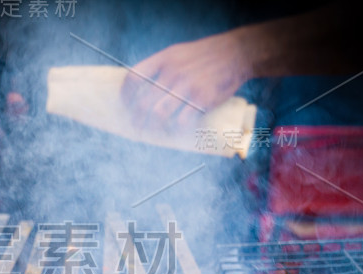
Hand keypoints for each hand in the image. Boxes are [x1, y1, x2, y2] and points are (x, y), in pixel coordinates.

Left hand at [121, 29, 252, 131]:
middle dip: (137, 119)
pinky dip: (175, 130)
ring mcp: (187, 87)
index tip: (126, 104)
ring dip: (152, 127)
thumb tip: (142, 87)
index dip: (126, 94)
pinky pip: (181, 121)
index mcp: (163, 59)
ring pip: (159, 115)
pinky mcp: (201, 100)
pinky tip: (173, 132)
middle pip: (144, 102)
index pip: (134, 78)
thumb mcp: (178, 53)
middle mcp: (172, 72)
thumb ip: (161, 67)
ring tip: (151, 132)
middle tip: (137, 126)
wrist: (236, 53)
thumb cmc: (204, 55)